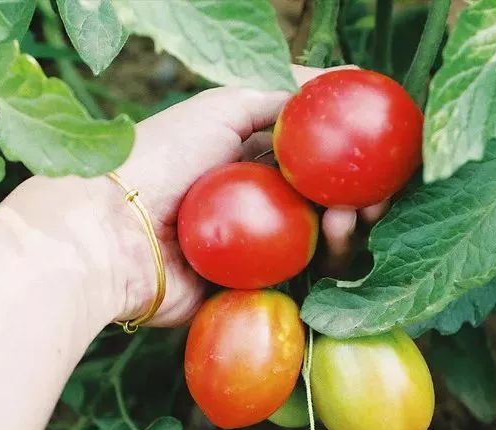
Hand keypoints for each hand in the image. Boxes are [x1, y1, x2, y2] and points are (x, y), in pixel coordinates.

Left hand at [17, 66, 388, 326]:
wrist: (113, 234)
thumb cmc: (161, 159)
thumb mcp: (219, 105)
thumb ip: (280, 92)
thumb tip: (344, 75)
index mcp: (246, 158)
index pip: (314, 155)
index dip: (352, 155)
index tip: (381, 155)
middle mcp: (255, 202)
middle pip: (323, 198)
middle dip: (359, 195)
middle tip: (376, 198)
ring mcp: (253, 248)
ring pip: (319, 240)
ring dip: (348, 228)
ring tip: (348, 221)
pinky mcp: (248, 288)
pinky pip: (300, 279)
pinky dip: (327, 265)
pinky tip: (337, 246)